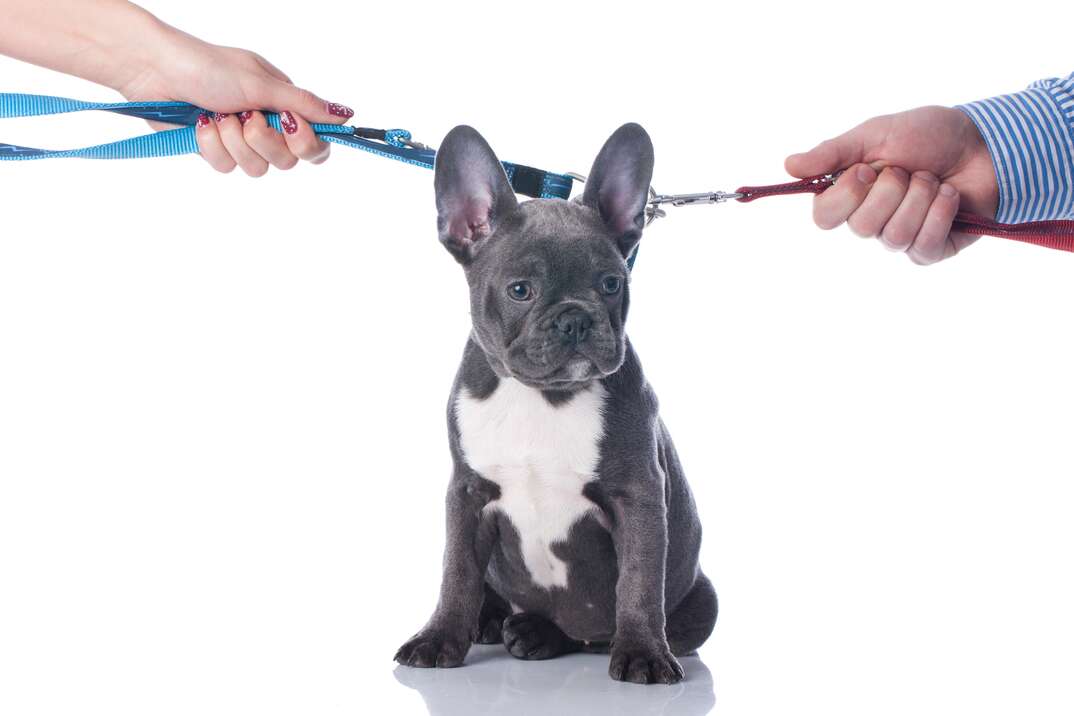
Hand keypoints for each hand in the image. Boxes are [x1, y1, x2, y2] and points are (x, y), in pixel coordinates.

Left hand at [119, 26, 353, 175]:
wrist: (155, 70)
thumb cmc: (207, 65)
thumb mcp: (262, 83)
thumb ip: (305, 104)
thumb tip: (346, 115)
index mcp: (283, 106)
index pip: (315, 142)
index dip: (308, 143)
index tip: (290, 125)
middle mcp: (266, 126)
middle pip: (288, 161)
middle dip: (264, 140)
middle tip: (246, 116)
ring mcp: (240, 141)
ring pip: (257, 168)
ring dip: (235, 141)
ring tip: (217, 115)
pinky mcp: (215, 152)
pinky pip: (227, 167)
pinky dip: (212, 145)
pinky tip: (201, 124)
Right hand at [785, 106, 998, 263]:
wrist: (983, 142)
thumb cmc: (928, 136)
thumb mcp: (875, 134)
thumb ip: (832, 153)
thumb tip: (788, 165)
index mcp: (850, 195)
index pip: (823, 217)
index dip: (846, 195)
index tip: (867, 169)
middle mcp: (870, 221)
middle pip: (860, 227)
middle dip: (891, 189)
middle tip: (907, 169)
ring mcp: (900, 237)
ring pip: (893, 236)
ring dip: (920, 198)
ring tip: (933, 179)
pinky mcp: (930, 249)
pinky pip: (923, 246)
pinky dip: (940, 214)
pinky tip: (950, 196)